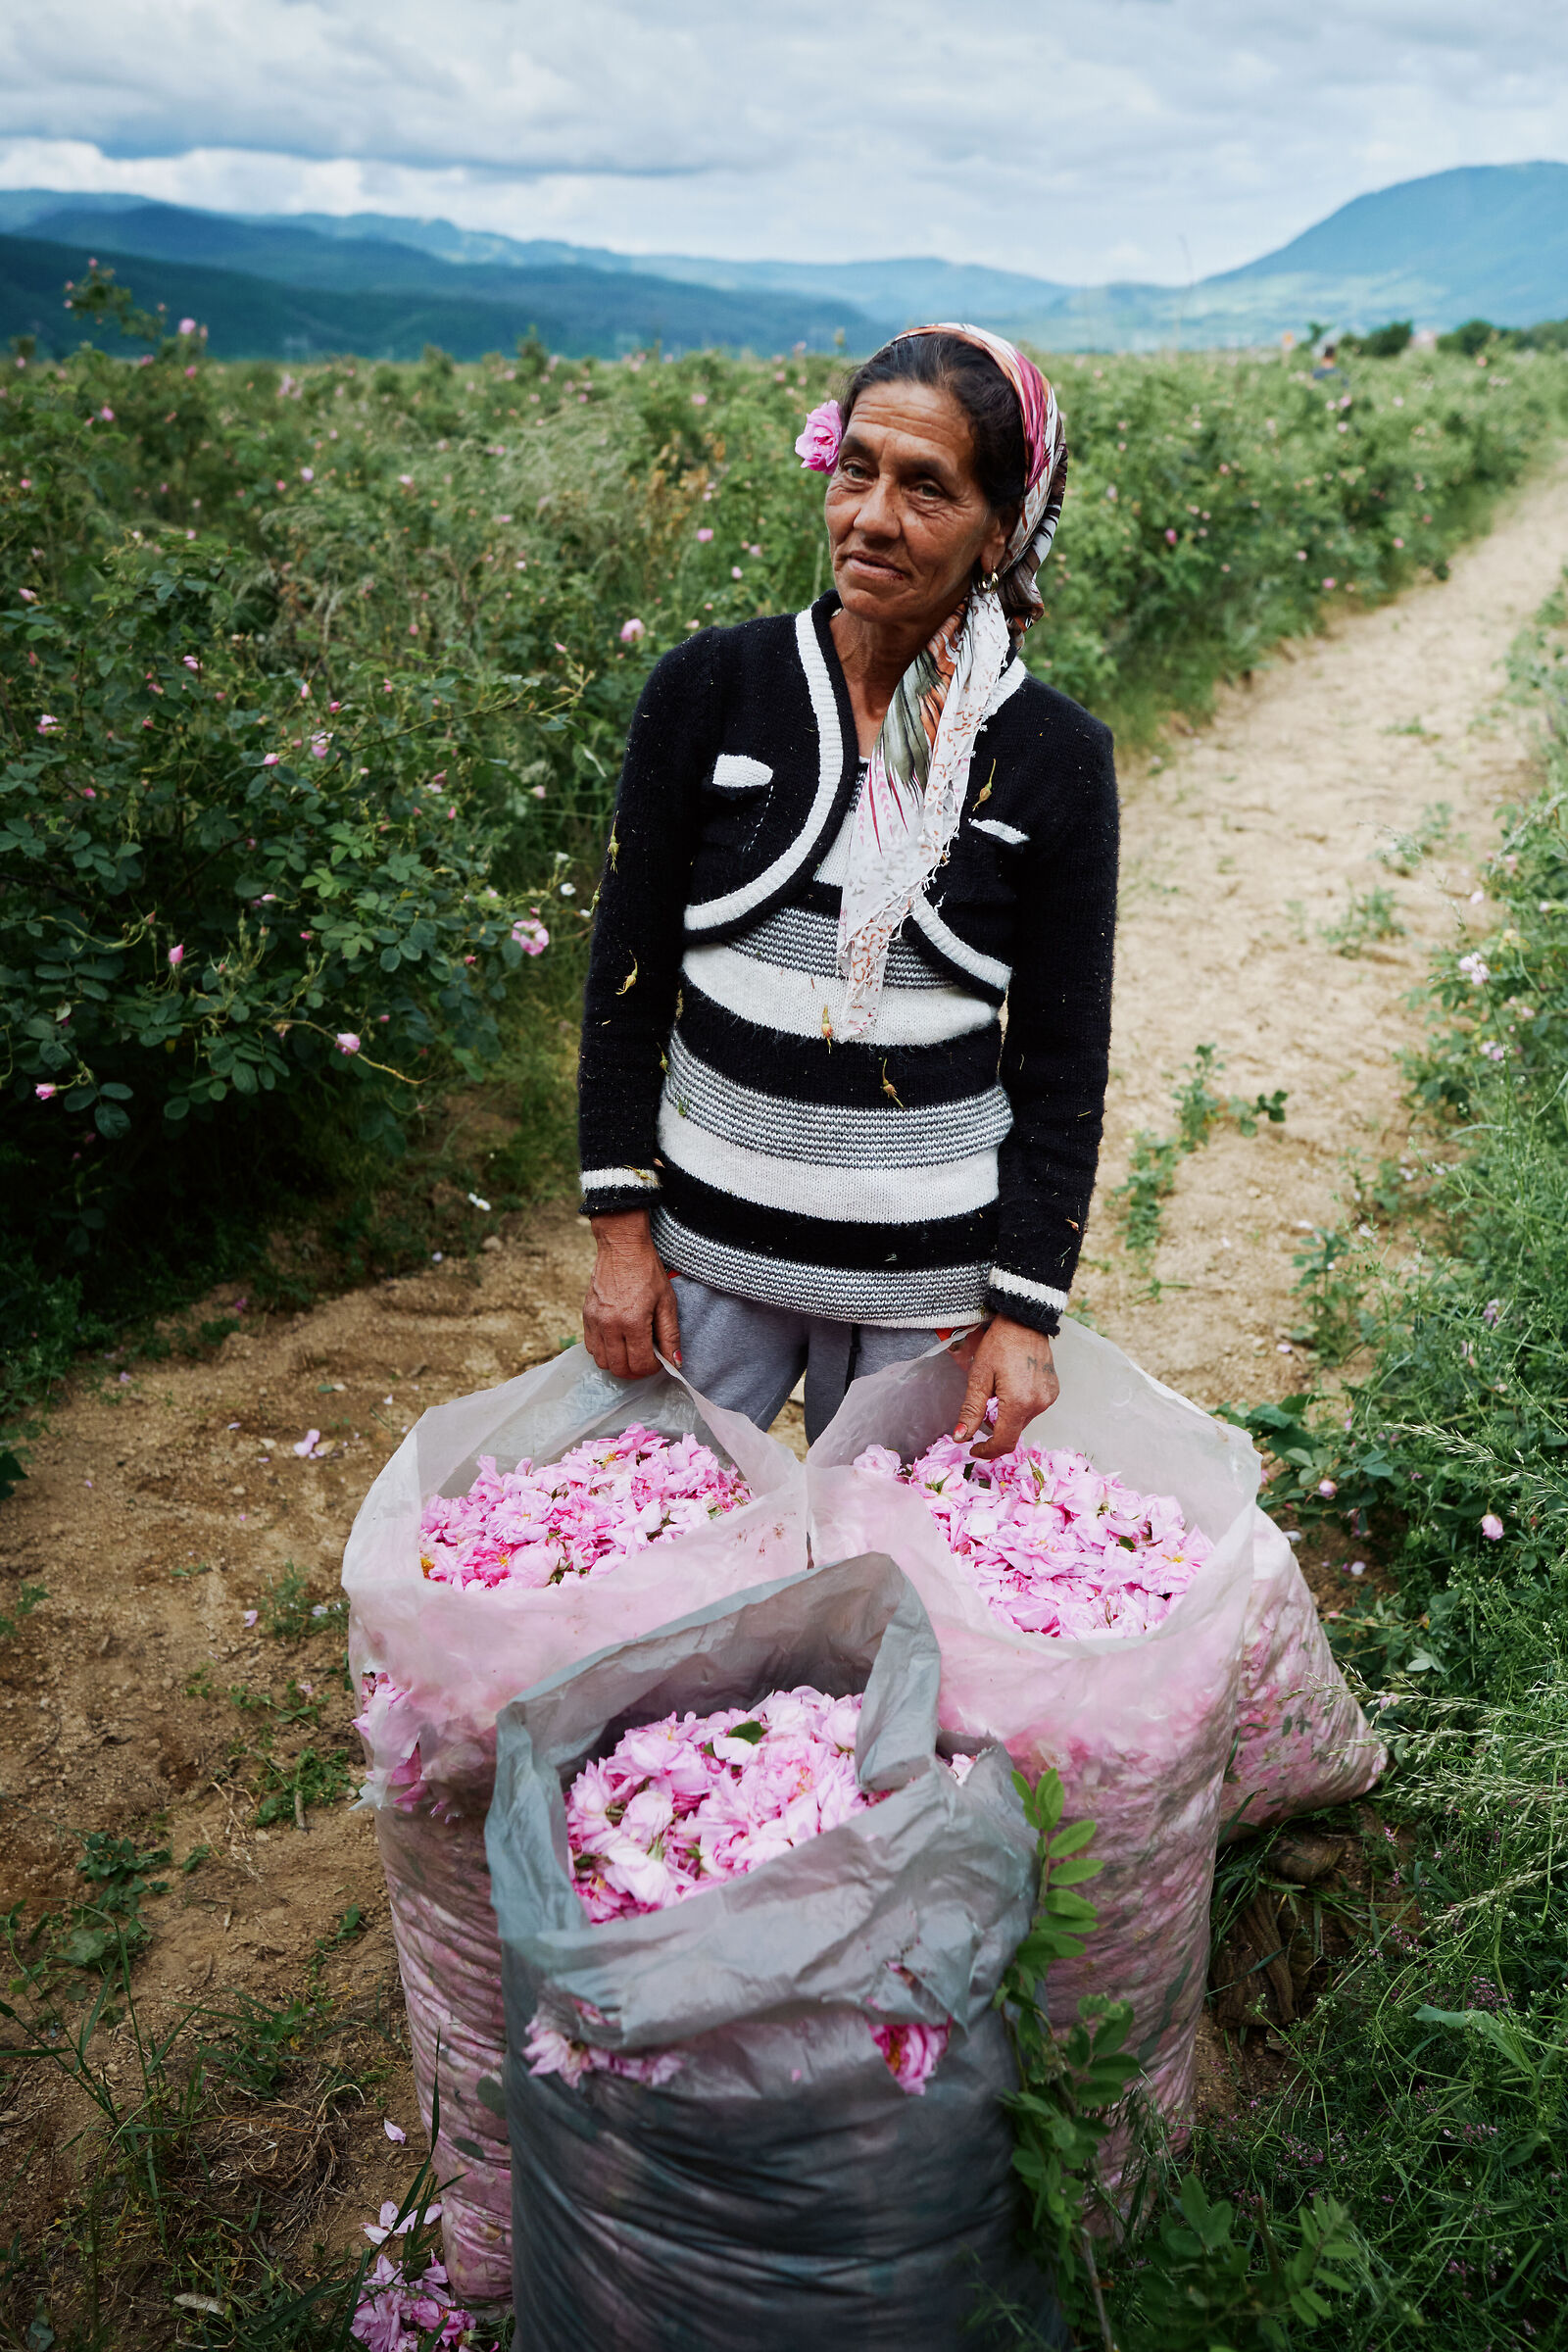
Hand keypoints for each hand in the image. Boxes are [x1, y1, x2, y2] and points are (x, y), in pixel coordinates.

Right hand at [583, 1210, 680, 1380]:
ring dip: (618, 1363)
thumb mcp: (667, 1303)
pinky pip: (590, 1347)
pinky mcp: (586, 1316)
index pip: (639, 1364)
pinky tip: (617, 1342)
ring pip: (601, 1362)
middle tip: (646, 1363)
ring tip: (631, 1353)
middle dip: (635, 1371)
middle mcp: (610, 1325)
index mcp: (633, 1322)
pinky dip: (604, 1352)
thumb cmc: (647, 1272)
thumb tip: (674, 1363)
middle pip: (619, 1368)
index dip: (652, 1369)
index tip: (658, 1362)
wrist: (622, 1249)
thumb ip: (670, 1336)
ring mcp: (595, 1321)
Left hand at [949, 1315, 1058, 1458]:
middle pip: (1013, 1431)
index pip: (1004, 1442)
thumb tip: (960, 1438)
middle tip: (982, 1405)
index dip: (987, 1451)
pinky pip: (1033, 1408)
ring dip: (1007, 1415)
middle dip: (994, 1427)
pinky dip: (1019, 1406)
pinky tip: (1012, 1385)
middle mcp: (1038, 1404)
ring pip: (1022, 1421)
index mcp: (1018, 1403)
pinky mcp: (1053, 1392)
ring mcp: (1048, 1398)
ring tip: (998, 1390)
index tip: (973, 1448)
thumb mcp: (978, 1377)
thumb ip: (970, 1410)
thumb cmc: (999, 1345)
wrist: (1024, 1322)